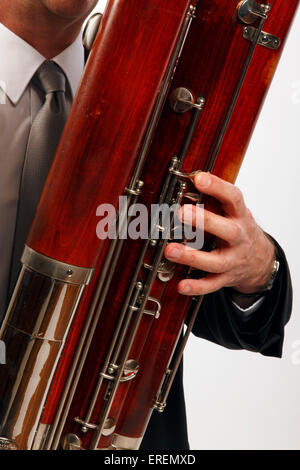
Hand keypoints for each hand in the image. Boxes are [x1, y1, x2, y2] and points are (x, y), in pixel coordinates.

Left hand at [164, 172, 275, 295]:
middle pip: (226, 230)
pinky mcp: (226, 278)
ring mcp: (233, 259)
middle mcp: (239, 237)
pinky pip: (211, 284)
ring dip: (192, 257)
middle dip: (204, 221)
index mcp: (240, 215)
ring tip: (170, 250)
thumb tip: (189, 180)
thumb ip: (214, 198)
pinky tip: (181, 285)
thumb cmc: (238, 228)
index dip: (217, 187)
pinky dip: (196, 286)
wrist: (259, 259)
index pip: (233, 198)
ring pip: (215, 261)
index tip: (199, 178)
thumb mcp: (233, 211)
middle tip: (181, 212)